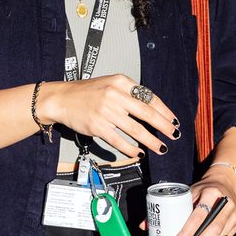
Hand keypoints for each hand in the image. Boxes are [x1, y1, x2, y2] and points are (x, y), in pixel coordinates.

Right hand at [35, 74, 178, 155]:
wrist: (60, 99)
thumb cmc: (85, 92)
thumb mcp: (109, 84)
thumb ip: (128, 93)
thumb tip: (152, 110)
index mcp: (119, 82)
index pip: (149, 97)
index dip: (164, 111)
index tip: (173, 120)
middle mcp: (114, 95)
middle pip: (146, 113)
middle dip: (164, 126)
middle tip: (174, 135)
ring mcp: (105, 111)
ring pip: (136, 130)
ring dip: (151, 141)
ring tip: (161, 148)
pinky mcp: (97, 126)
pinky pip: (119, 141)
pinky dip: (131, 149)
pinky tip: (139, 153)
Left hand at [170, 171, 235, 235]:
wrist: (225, 185)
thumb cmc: (201, 190)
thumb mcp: (186, 192)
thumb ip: (166, 206)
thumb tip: (144, 225)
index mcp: (211, 194)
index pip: (199, 214)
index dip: (188, 230)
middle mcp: (224, 206)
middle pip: (212, 230)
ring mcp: (231, 218)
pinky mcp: (233, 228)